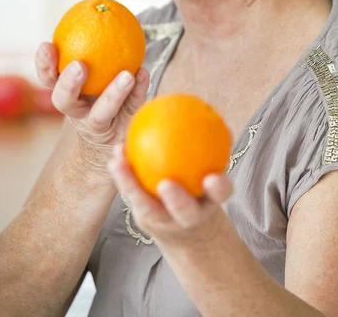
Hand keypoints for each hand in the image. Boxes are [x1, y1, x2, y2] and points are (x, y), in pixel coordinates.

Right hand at [34, 42, 149, 166]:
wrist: (115, 129)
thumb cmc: (102, 85)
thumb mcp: (94, 66)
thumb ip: (94, 43)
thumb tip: (106, 6)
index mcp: (64, 92)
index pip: (48, 78)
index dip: (43, 64)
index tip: (47, 44)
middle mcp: (76, 111)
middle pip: (63, 101)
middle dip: (68, 84)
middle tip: (79, 65)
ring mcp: (98, 126)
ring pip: (100, 115)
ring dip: (113, 94)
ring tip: (127, 75)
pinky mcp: (120, 133)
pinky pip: (131, 111)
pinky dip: (139, 92)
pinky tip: (144, 73)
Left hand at [108, 144, 233, 247]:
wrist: (183, 223)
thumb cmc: (199, 185)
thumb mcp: (209, 170)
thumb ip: (214, 146)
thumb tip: (214, 115)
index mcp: (210, 202)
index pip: (220, 195)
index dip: (219, 188)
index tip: (212, 178)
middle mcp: (188, 216)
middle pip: (185, 212)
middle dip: (178, 201)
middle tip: (166, 184)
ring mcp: (164, 221)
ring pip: (148, 208)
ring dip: (131, 186)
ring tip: (118, 162)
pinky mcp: (144, 218)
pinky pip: (131, 195)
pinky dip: (123, 174)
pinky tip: (116, 152)